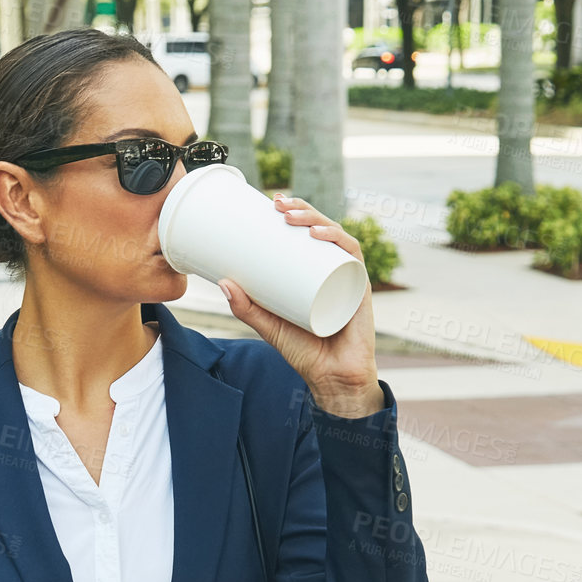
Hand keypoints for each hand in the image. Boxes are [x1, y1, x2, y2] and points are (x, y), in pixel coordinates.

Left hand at [217, 196, 383, 417]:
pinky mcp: (359, 288)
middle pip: (321, 230)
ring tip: (293, 217)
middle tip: (277, 204)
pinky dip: (339, 242)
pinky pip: (353, 257)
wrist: (332, 379)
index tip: (272, 202)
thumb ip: (245, 307)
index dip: (294, 213)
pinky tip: (320, 236)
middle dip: (302, 210)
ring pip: (337, 237)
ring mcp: (348, 277)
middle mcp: (333, 270)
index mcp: (315, 273)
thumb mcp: (268, 326)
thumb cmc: (304, 352)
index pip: (307, 235)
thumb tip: (222, 281)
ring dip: (316, 219)